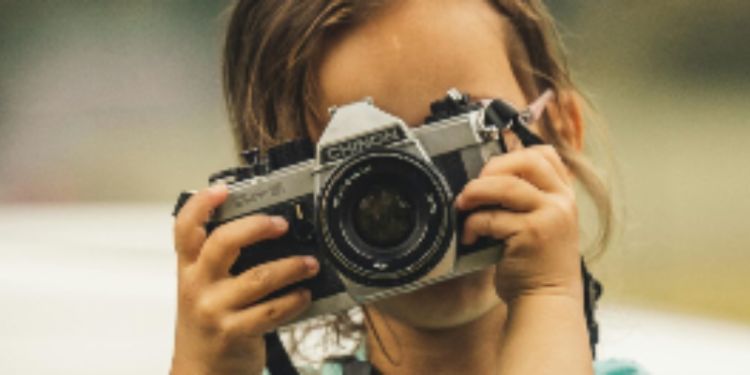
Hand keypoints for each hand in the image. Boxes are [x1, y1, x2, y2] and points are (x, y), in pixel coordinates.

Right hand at [171, 185, 319, 374]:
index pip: (184, 228)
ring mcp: (214, 309)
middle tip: (281, 224)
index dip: (201, 205)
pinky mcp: (233, 332)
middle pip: (222, 243)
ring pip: (258, 278)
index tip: (223, 189)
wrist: (201, 372)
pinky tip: (304, 294)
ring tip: (310, 263)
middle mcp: (197, 285)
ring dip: (291, 266)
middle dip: (256, 227)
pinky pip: (271, 311)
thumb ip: (218, 259)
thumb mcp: (203, 287)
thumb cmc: (208, 323)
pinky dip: (293, 300)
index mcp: (189, 268)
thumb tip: (262, 227)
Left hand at [456, 145, 581, 303]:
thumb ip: (525, 198)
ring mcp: (549, 216)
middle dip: (491, 169)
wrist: (546, 299)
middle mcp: (561, 201)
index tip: (491, 173)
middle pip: (524, 161)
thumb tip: (484, 176)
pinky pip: (491, 217)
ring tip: (462, 206)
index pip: (543, 154)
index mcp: (564, 195)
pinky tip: (469, 236)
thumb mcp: (542, 223)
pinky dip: (472, 224)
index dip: (512, 155)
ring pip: (505, 186)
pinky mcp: (532, 234)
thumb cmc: (536, 263)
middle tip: (473, 188)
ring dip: (475, 193)